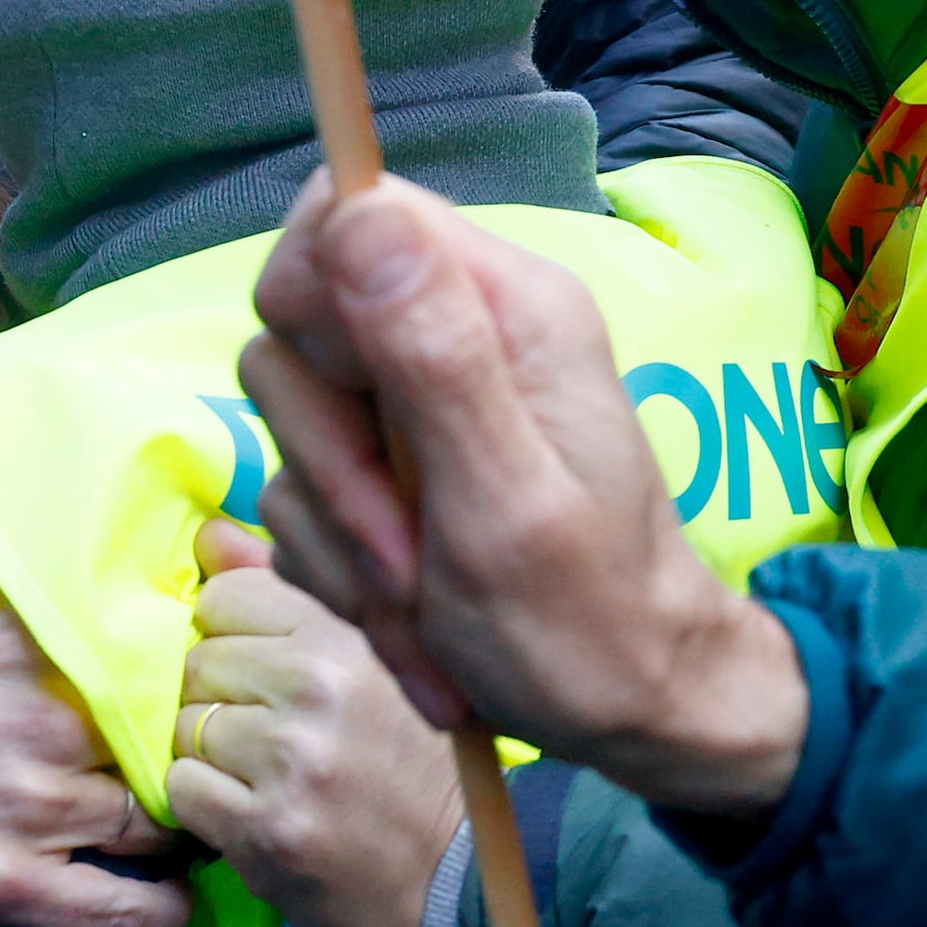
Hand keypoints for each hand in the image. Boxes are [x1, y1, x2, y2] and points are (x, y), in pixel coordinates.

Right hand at [0, 489, 188, 926]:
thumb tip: (1, 421)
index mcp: (34, 641)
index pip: (166, 657)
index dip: (199, 674)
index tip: (208, 687)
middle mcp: (43, 726)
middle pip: (175, 744)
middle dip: (200, 754)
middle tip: (216, 762)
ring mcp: (26, 812)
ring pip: (160, 829)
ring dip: (189, 835)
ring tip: (198, 828)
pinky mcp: (3, 886)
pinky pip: (121, 913)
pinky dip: (159, 914)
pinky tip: (169, 903)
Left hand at [167, 517, 461, 926]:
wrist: (462, 889)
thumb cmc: (416, 772)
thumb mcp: (374, 667)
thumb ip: (286, 594)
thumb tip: (209, 534)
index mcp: (348, 638)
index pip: (227, 597)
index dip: (235, 637)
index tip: (268, 676)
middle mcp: (318, 690)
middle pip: (198, 662)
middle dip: (222, 699)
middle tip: (275, 738)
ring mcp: (290, 762)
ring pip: (184, 726)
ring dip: (213, 757)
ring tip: (269, 779)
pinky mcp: (266, 831)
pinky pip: (183, 789)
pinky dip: (208, 807)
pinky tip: (256, 816)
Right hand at [238, 178, 810, 813]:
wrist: (632, 716)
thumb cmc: (589, 622)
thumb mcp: (503, 501)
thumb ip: (431, 353)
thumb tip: (359, 212)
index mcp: (508, 306)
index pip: (348, 210)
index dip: (314, 299)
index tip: (352, 411)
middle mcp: (460, 333)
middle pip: (299, 329)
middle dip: (331, 460)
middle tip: (406, 548)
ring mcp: (420, 405)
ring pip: (294, 425)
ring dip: (342, 537)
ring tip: (425, 603)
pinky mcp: (390, 471)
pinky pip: (304, 495)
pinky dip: (346, 572)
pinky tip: (418, 621)